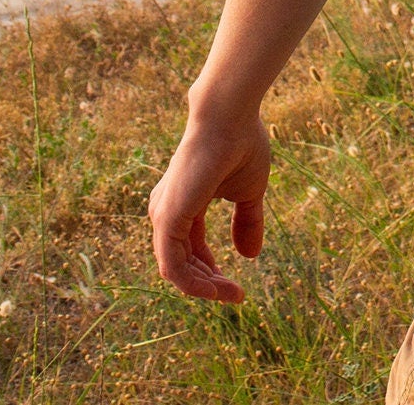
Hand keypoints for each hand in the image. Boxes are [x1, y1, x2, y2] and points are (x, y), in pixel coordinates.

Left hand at [148, 108, 271, 302]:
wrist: (229, 119)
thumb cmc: (240, 145)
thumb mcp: (250, 191)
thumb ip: (246, 222)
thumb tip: (250, 257)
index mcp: (183, 204)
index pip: (191, 249)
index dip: (212, 270)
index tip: (238, 286)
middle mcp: (166, 212)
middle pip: (182, 264)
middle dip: (209, 283)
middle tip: (236, 295)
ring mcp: (163, 217)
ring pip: (176, 270)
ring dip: (203, 288)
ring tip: (231, 295)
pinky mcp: (167, 220)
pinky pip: (173, 266)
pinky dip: (194, 283)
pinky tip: (216, 289)